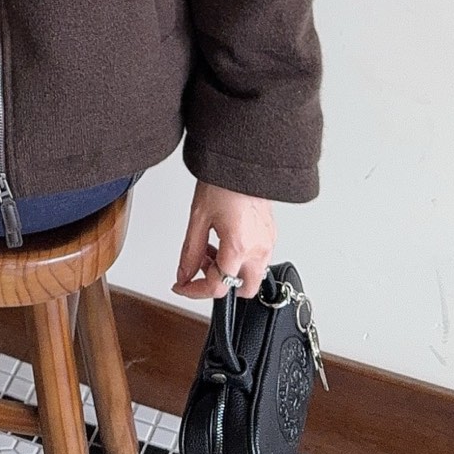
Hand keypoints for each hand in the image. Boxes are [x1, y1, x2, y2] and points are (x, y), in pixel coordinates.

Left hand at [172, 181, 274, 301]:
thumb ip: (189, 252)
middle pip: (243, 291)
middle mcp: (259, 249)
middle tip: (203, 266)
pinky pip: (257, 259)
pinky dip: (239, 258)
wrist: (243, 162)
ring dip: (229, 270)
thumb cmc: (223, 182)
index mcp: (238, 246)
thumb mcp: (198, 218)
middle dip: (221, 285)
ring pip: (251, 276)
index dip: (194, 291)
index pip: (218, 287)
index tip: (182, 286)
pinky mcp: (271, 236)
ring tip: (211, 246)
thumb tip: (183, 274)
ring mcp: (268, 243)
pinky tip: (225, 240)